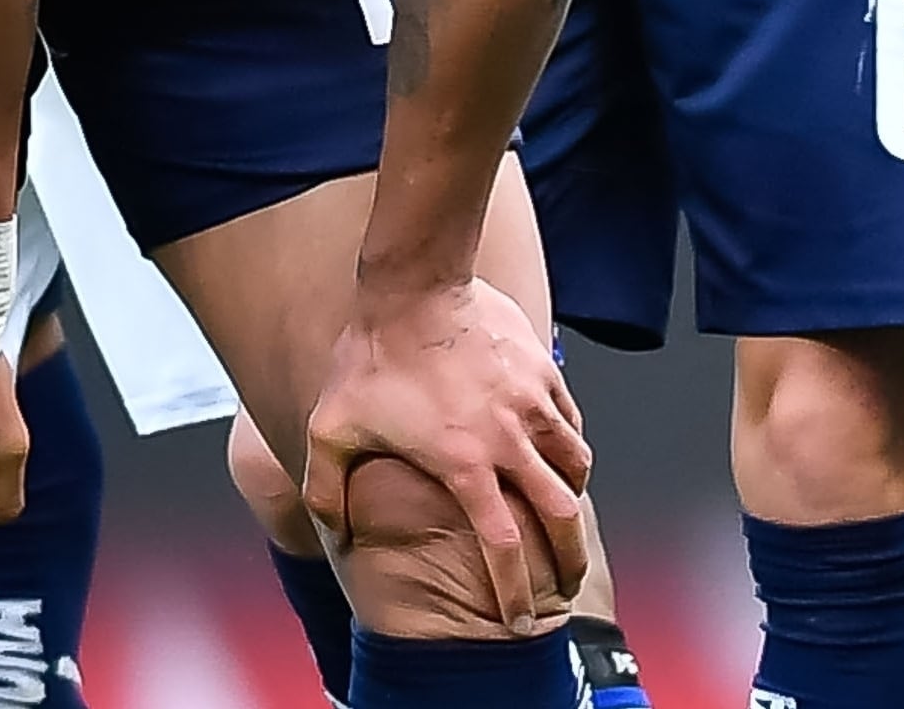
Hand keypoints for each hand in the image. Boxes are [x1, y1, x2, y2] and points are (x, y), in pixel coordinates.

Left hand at [302, 277, 589, 632]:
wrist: (413, 284)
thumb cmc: (369, 357)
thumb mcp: (331, 429)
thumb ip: (327, 488)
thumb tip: (333, 535)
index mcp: (464, 463)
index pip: (502, 545)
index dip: (514, 590)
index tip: (520, 620)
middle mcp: (508, 439)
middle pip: (562, 515)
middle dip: (569, 559)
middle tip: (567, 583)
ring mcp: (532, 403)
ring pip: (576, 466)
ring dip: (573, 499)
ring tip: (566, 517)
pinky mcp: (543, 371)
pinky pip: (571, 422)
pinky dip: (570, 447)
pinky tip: (559, 453)